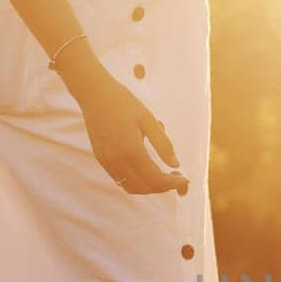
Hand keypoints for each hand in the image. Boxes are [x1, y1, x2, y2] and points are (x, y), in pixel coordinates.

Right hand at [61, 54, 187, 195]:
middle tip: (176, 176)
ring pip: (130, 187)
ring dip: (149, 187)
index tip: (185, 178)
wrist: (94, 94)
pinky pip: (119, 180)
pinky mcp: (101, 159)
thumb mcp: (149, 120)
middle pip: (144, 188)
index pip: (156, 179)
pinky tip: (145, 170)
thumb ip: (163, 144)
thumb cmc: (124, 103)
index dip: (173, 183)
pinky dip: (135, 182)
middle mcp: (117, 160)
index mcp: (132, 150)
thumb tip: (176, 164)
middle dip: (163, 187)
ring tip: (162, 175)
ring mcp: (106, 161)